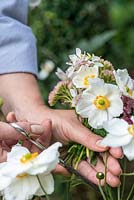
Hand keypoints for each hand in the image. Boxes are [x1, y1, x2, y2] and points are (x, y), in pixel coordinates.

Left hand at [7, 107, 122, 186]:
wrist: (36, 123)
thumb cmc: (55, 120)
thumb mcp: (72, 126)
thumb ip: (86, 137)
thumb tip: (104, 146)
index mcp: (88, 131)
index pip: (102, 141)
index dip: (110, 148)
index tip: (117, 154)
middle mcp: (84, 143)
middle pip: (98, 155)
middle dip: (108, 164)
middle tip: (117, 173)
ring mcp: (76, 152)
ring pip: (90, 164)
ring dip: (100, 173)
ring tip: (112, 181)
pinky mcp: (67, 160)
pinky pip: (77, 168)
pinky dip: (86, 174)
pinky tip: (97, 179)